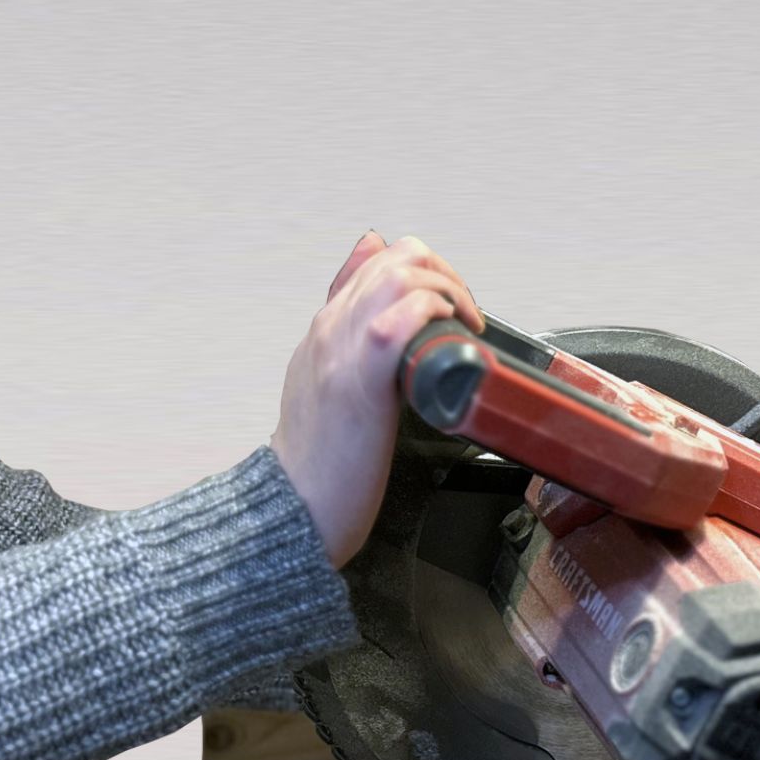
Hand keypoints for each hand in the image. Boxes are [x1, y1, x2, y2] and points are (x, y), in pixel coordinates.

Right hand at [269, 231, 483, 569]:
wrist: (294, 501)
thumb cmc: (319, 456)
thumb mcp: (329, 382)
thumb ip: (354, 348)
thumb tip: (388, 322)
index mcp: (324, 327)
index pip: (375, 259)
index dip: (425, 270)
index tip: (448, 304)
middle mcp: (330, 327)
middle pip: (395, 257)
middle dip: (445, 274)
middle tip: (465, 313)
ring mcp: (341, 347)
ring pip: (400, 274)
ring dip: (447, 290)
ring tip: (463, 323)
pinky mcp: (360, 376)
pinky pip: (402, 317)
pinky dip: (436, 315)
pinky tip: (451, 338)